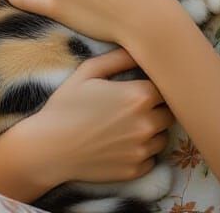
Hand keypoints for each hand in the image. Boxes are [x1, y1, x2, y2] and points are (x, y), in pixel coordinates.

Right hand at [14, 47, 173, 185]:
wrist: (48, 148)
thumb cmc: (66, 106)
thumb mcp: (88, 72)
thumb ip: (118, 58)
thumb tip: (140, 48)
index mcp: (139, 96)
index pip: (169, 88)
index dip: (157, 87)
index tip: (144, 88)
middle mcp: (147, 123)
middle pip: (170, 113)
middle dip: (158, 109)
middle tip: (135, 109)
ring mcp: (142, 149)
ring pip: (163, 137)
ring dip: (152, 132)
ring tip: (127, 127)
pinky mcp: (136, 170)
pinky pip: (151, 159)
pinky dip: (142, 153)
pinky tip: (120, 146)